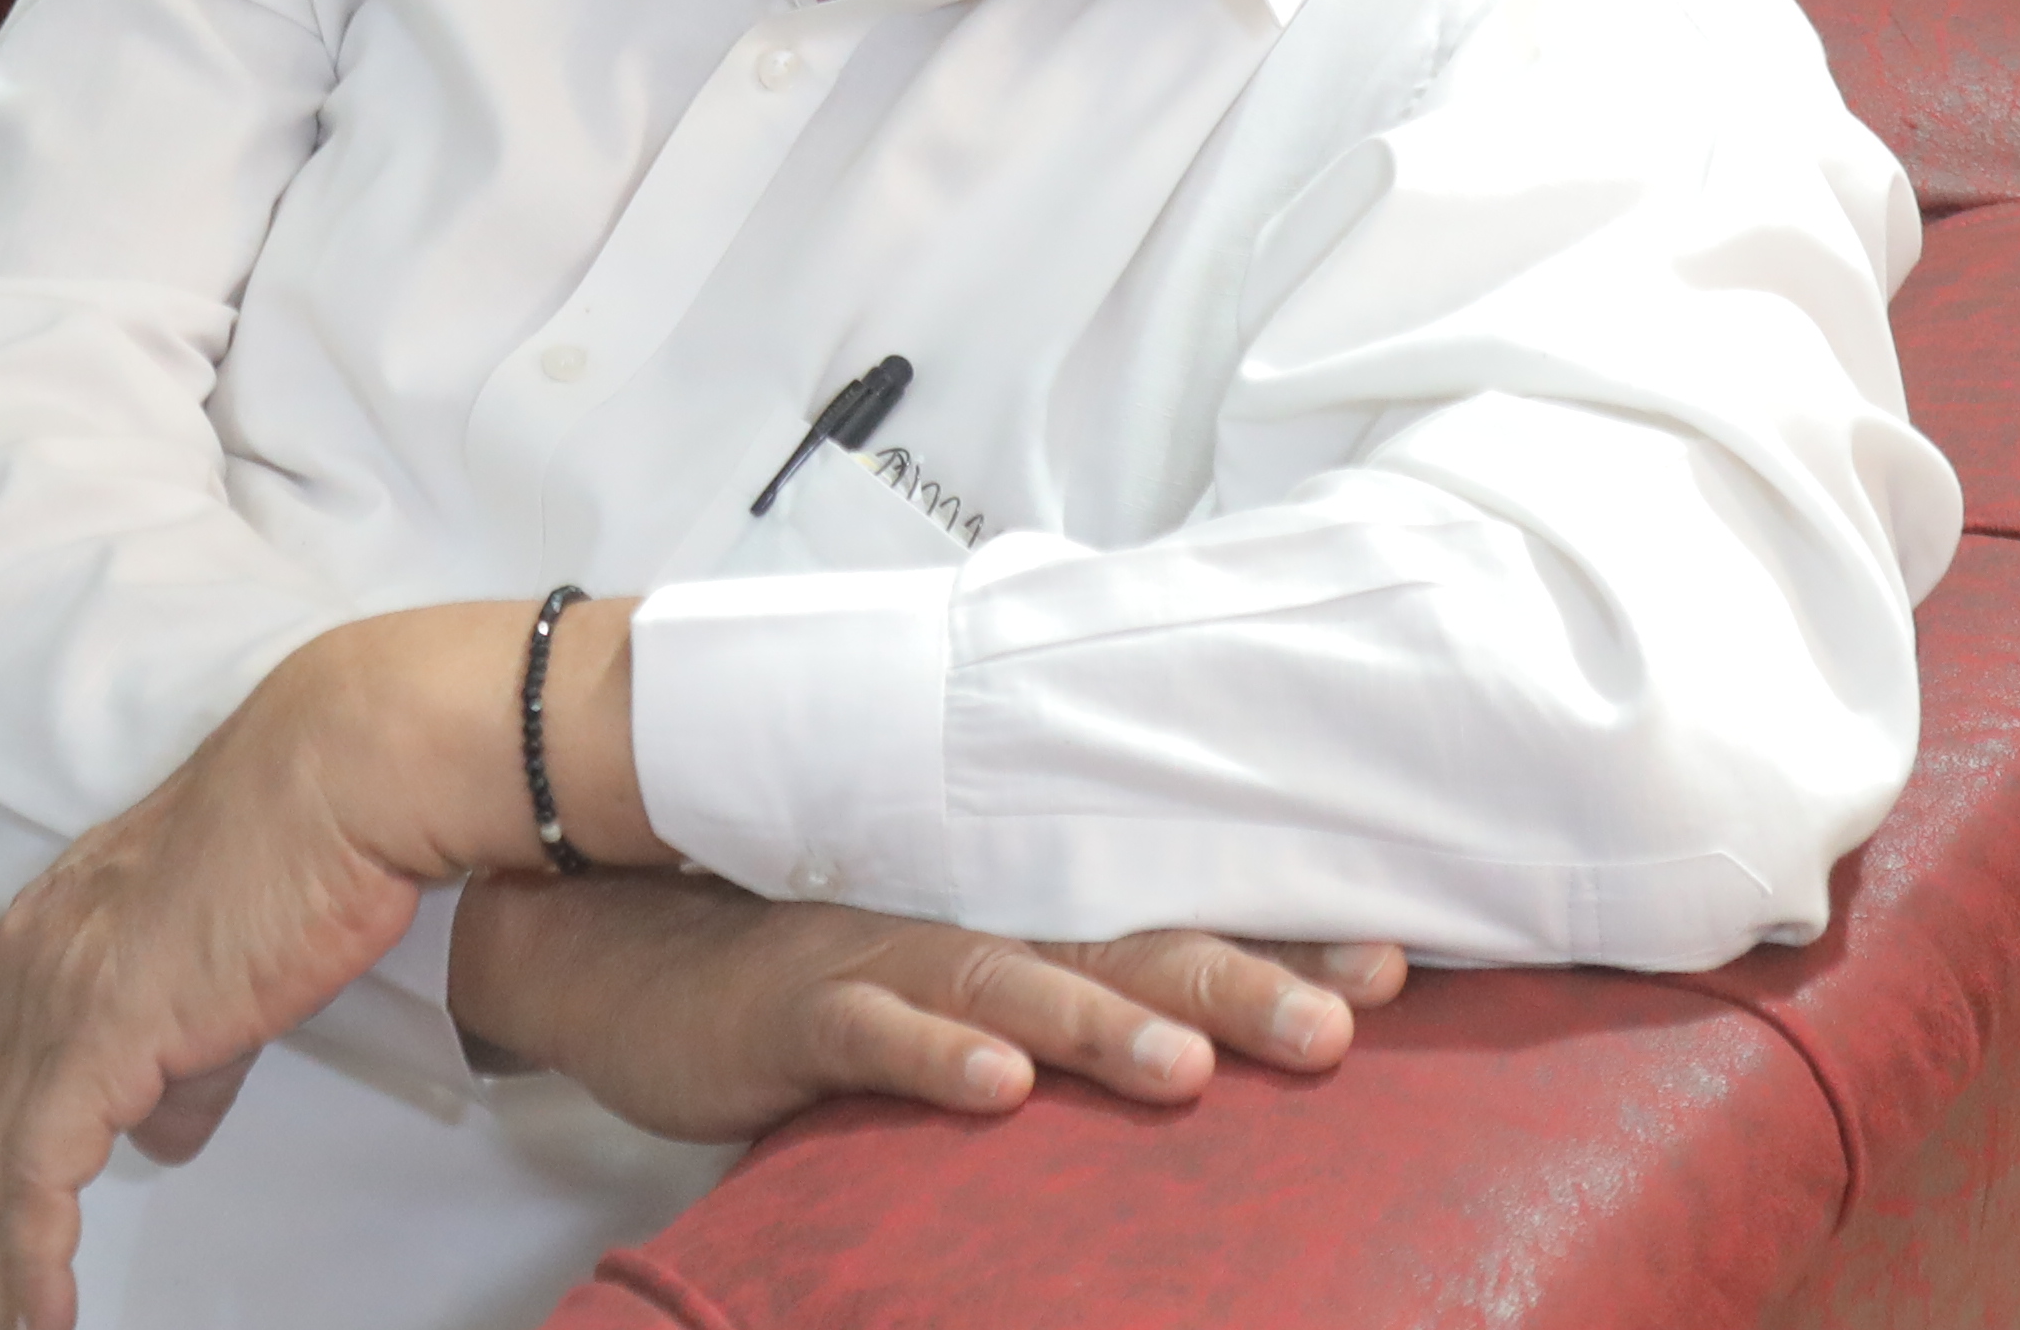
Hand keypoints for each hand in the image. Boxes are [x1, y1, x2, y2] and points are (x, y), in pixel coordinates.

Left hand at [0, 610, 554, 1329]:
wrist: (340, 775)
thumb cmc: (304, 844)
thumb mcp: (222, 965)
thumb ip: (184, 1057)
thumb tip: (162, 1132)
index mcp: (54, 931)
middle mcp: (31, 957)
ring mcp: (55, 990)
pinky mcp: (99, 1028)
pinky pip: (36, 1172)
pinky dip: (30, 1255)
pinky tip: (42, 1311)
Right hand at [447, 872, 1396, 1143]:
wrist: (622, 950)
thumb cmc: (808, 981)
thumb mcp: (945, 992)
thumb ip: (1051, 1002)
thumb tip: (1194, 1035)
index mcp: (1020, 930)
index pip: (1169, 931)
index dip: (1279, 943)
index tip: (1397, 968)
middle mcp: (970, 930)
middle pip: (1120, 948)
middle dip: (1236, 980)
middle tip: (1342, 1019)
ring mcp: (882, 962)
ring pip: (1007, 983)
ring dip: (1101, 1022)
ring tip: (1190, 1065)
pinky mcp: (797, 1008)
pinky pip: (872, 1034)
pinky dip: (934, 1056)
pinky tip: (996, 1089)